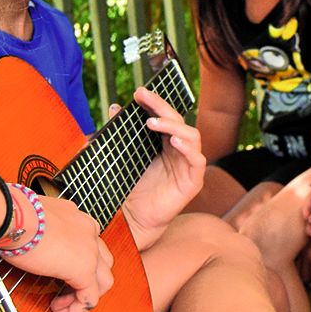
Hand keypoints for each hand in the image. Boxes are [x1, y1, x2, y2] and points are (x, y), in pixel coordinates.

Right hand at [4, 193, 114, 311]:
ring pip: (102, 281)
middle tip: (59, 294)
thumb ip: (36, 231)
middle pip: (101, 263)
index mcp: (75, 218)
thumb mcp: (29, 220)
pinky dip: (75, 311)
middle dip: (84, 282)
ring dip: (81, 298)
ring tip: (57, 309)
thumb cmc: (9, 214)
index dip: (72, 264)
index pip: (87, 245)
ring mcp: (90, 249)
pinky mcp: (84, 269)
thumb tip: (22, 238)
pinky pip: (89, 298)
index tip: (52, 273)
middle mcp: (88, 230)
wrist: (11, 215)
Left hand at [119, 89, 205, 245]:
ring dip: (174, 126)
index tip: (138, 92)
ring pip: (192, 136)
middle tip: (144, 97)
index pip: (163, 117)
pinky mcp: (193, 182)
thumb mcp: (122, 156)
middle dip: (161, 107)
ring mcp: (187, 165)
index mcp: (163, 143)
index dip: (153, 103)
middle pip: (178, 121)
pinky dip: (188, 149)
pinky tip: (174, 141)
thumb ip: (119, 135)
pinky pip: (198, 160)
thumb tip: (112, 108)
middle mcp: (178, 151)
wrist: (132, 219)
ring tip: (153, 123)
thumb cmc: (129, 188)